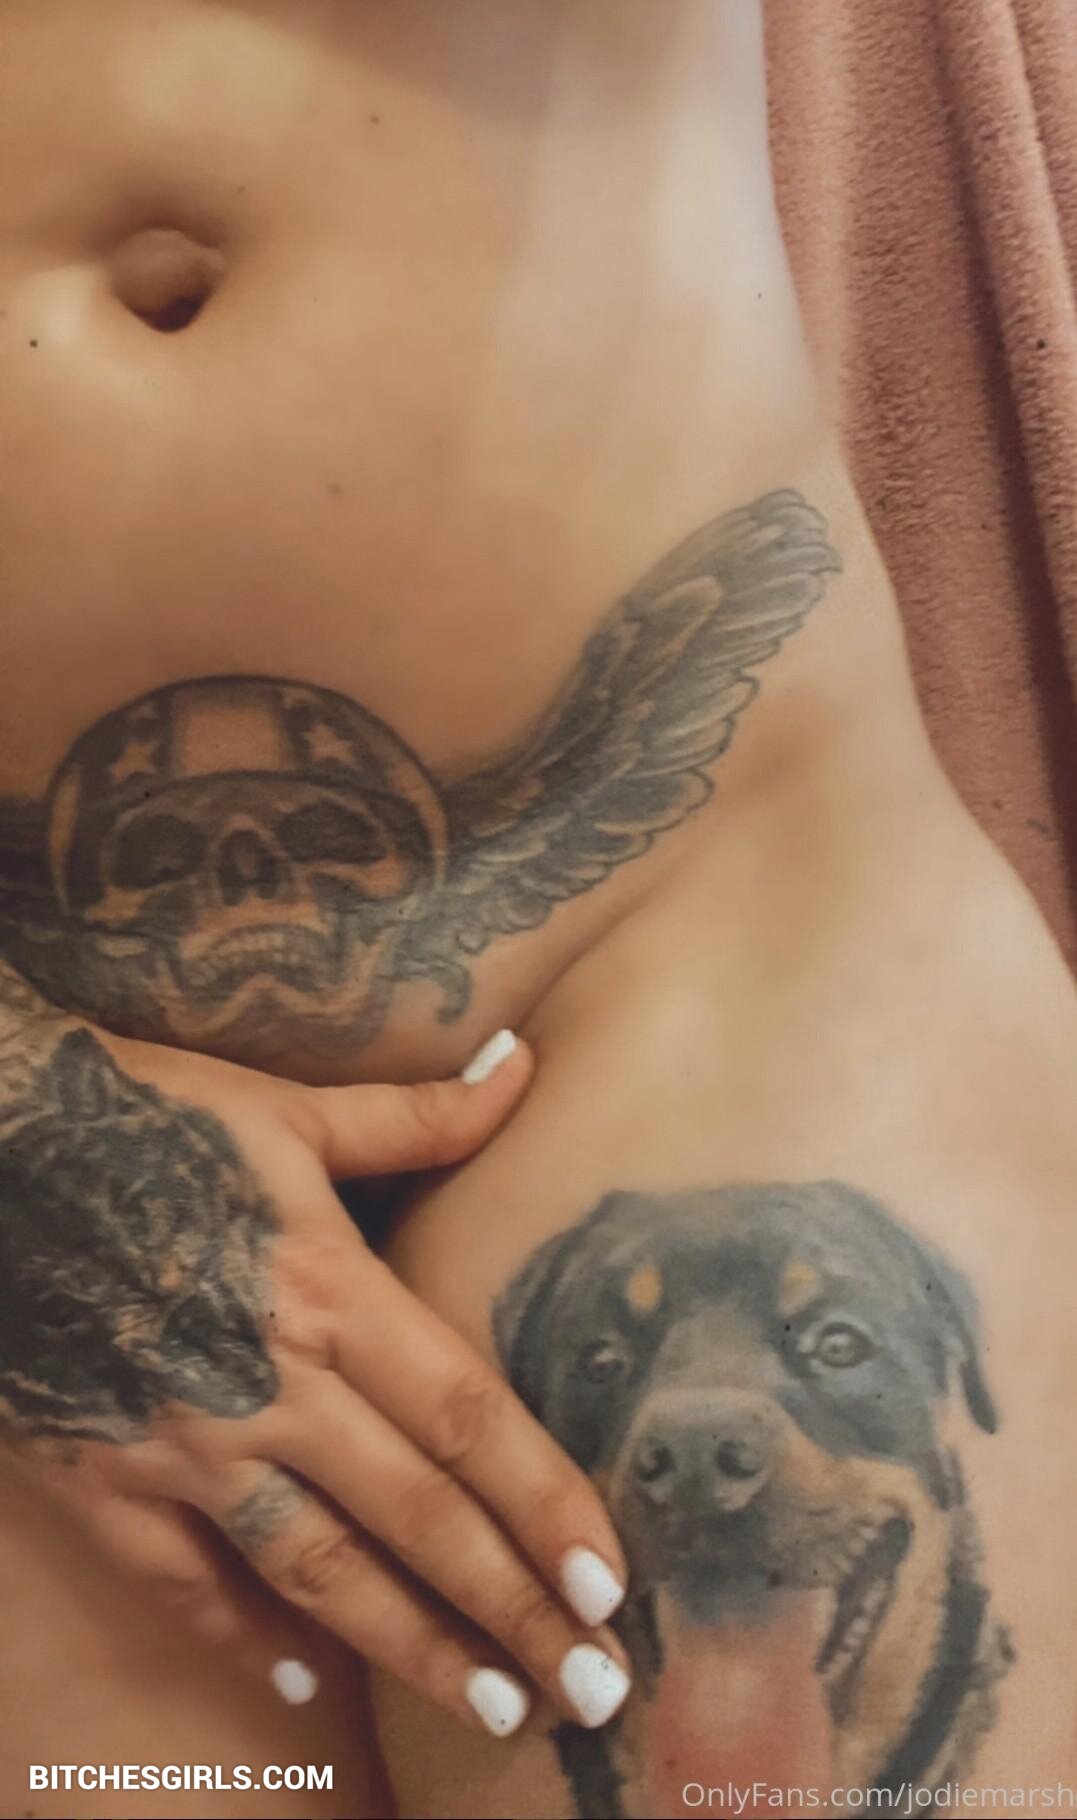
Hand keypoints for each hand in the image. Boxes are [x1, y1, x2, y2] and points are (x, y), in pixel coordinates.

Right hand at [0, 977, 630, 1737]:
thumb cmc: (144, 1113)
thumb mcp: (289, 1109)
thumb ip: (419, 1114)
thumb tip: (526, 1065)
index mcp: (326, 1290)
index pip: (464, 1419)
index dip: (545, 1505)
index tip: (610, 1584)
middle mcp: (267, 1382)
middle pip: (412, 1515)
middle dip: (509, 1608)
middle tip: (590, 1689)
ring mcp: (181, 1440)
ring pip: (314, 1569)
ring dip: (410, 1647)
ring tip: (493, 1709)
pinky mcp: (102, 1474)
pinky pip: (183, 1579)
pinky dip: (245, 1635)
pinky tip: (308, 1679)